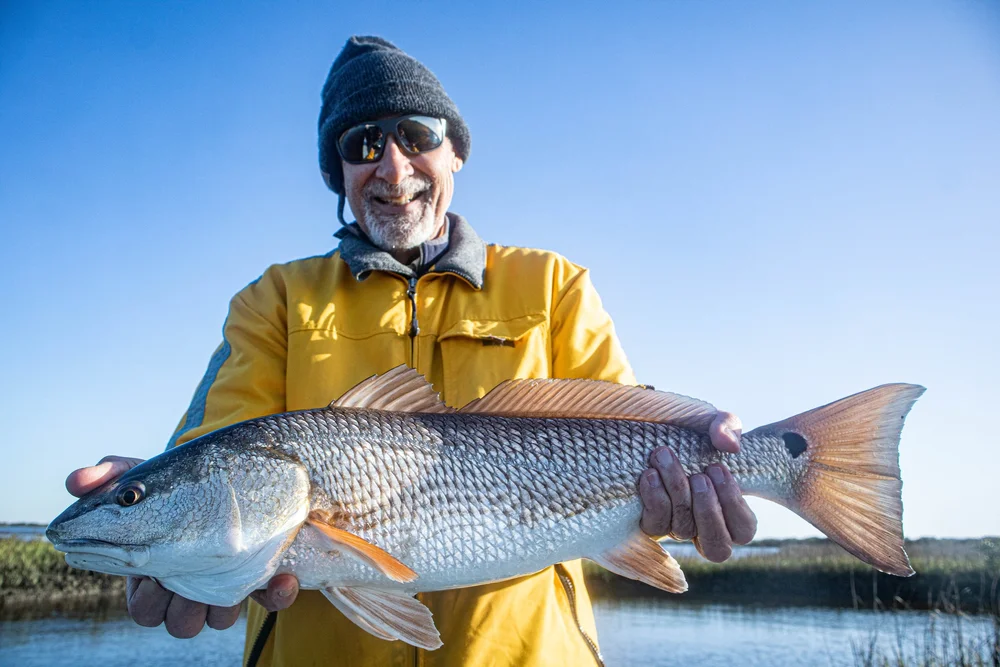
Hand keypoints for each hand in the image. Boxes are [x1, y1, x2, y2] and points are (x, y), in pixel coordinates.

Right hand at [65, 456, 299, 636]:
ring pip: (218, 619)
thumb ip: (108, 475)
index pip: (143, 609)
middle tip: (186, 577)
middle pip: (178, 623)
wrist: (227, 473)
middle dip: (181, 606)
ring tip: (225, 576)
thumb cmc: (175, 483)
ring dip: (221, 604)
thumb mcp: (143, 474)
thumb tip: (75, 480)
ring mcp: (227, 585)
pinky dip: (278, 594)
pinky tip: (282, 577)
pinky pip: (273, 600)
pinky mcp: (264, 577)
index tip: (153, 572)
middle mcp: (190, 587)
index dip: (147, 597)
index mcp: (155, 573)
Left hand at [638, 412, 757, 561]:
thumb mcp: (716, 423)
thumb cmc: (697, 434)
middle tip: (699, 476)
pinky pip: (654, 525)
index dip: (733, 504)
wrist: (659, 434)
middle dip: (708, 509)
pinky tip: (650, 474)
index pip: (743, 530)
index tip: (717, 468)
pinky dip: (653, 499)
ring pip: (682, 530)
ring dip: (677, 494)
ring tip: (667, 460)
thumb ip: (728, 427)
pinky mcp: (651, 522)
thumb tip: (730, 445)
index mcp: (732, 514)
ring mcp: (678, 528)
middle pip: (716, 546)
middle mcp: (706, 529)